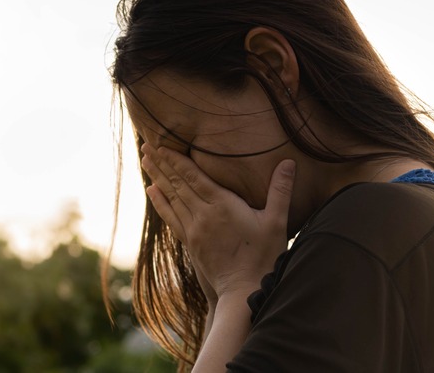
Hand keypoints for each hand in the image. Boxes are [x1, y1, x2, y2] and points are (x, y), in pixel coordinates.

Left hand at [140, 143, 294, 299]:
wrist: (244, 291)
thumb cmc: (264, 256)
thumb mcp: (276, 222)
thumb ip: (281, 190)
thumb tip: (289, 162)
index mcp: (222, 205)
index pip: (193, 176)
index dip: (177, 158)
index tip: (162, 143)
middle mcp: (203, 215)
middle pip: (178, 183)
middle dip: (161, 162)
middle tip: (146, 144)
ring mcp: (194, 230)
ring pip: (171, 197)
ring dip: (157, 177)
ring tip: (145, 159)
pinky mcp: (190, 242)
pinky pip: (171, 217)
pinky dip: (160, 202)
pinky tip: (151, 190)